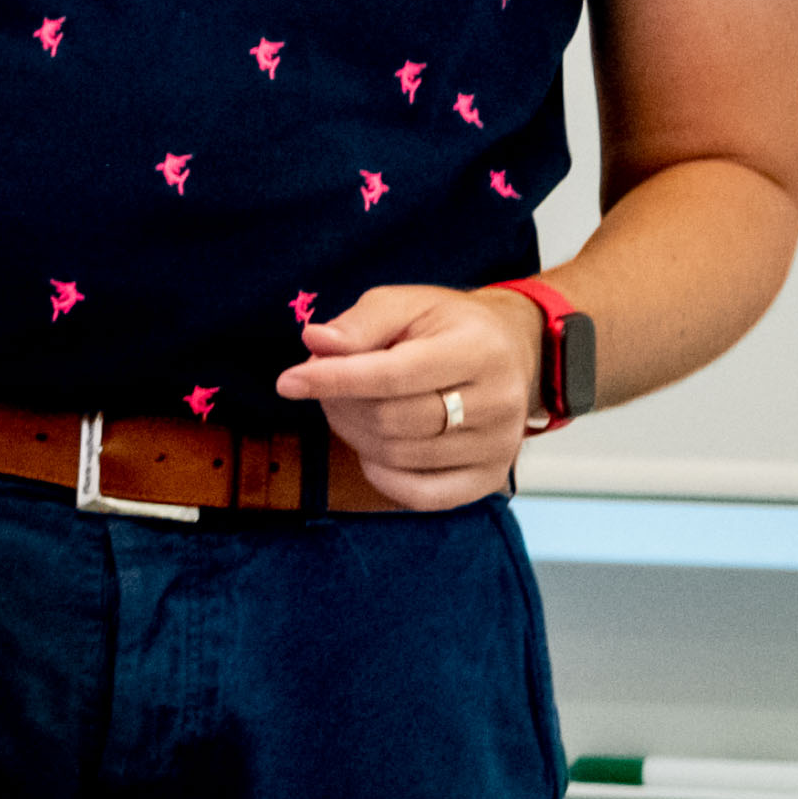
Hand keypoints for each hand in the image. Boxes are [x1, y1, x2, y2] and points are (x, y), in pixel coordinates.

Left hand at [278, 284, 538, 509]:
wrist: (511, 351)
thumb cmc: (446, 326)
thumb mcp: (406, 304)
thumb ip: (360, 323)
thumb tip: (315, 342)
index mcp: (479, 350)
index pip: (394, 375)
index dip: (334, 380)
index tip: (287, 381)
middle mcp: (499, 403)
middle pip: (392, 420)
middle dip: (341, 402)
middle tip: (325, 382)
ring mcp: (498, 446)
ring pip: (398, 455)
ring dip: (354, 432)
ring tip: (350, 404)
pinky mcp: (490, 478)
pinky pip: (421, 494)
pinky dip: (382, 475)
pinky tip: (372, 446)